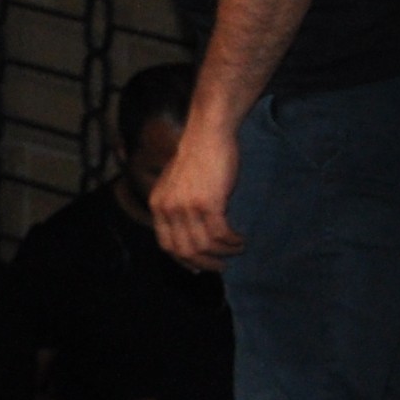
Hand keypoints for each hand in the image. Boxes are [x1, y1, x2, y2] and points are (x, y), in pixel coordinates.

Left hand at [152, 115, 247, 268]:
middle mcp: (169, 210)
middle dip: (206, 262)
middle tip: (222, 265)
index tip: (200, 266)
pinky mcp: (208, 203)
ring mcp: (188, 207)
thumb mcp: (176, 183)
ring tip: (237, 249)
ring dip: (224, 252)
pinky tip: (240, 239)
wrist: (208, 134)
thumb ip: (177, 206)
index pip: (166, 245)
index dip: (184, 260)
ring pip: (205, 245)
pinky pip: (220, 233)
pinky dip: (232, 241)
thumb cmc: (197, 155)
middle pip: (185, 250)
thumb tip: (187, 231)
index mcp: (159, 206)